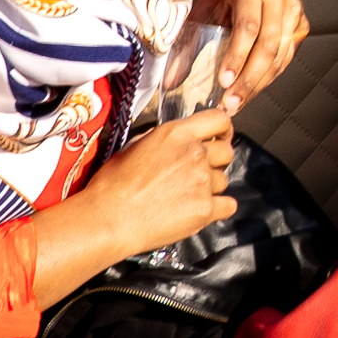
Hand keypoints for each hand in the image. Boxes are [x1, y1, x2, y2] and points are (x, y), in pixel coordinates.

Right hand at [94, 109, 240, 261]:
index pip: (219, 120)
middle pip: (227, 152)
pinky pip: (228, 206)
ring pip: (224, 180)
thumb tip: (176, 141)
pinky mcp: (205, 209)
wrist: (109, 218)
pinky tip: (199, 210)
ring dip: (211, 187)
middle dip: (216, 161)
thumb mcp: (135, 146)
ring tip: (186, 196)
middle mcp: (194, 153)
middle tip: (198, 172)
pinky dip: (218, 209)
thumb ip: (163, 140)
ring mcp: (202, 181)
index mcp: (176, 134)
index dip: (222, 130)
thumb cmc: (113, 184)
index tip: (220, 138)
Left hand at [197, 0, 306, 102]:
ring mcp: (293, 11)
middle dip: (249, 79)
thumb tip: (173, 80)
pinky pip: (287, 57)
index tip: (224, 82)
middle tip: (232, 102)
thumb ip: (191, 40)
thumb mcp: (205, 5)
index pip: (247, 27)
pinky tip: (253, 89)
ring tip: (239, 101)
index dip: (237, 56)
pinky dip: (270, 77)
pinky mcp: (302, 24)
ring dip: (259, 83)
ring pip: (281, 55)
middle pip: (268, 45)